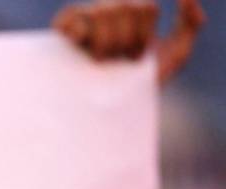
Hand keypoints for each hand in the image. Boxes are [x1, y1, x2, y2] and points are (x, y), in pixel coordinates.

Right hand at [53, 0, 205, 83]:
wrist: (110, 115)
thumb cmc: (139, 86)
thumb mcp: (175, 55)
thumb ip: (190, 24)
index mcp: (130, 14)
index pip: (146, 7)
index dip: (145, 36)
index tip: (137, 59)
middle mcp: (106, 12)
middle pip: (125, 6)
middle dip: (127, 40)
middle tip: (118, 62)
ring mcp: (82, 20)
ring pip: (102, 12)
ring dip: (107, 43)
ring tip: (100, 63)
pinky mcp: (60, 32)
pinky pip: (74, 20)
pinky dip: (81, 36)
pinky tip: (83, 53)